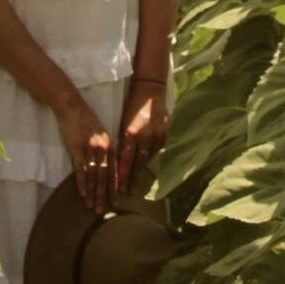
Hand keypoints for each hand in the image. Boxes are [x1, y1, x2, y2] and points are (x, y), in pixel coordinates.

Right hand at [54, 95, 113, 213]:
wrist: (70, 105)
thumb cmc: (85, 119)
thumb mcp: (100, 133)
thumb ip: (104, 148)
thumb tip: (107, 165)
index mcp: (109, 144)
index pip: (114, 169)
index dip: (114, 186)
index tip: (115, 199)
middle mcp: (102, 148)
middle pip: (105, 176)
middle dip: (104, 194)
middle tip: (103, 209)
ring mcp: (90, 148)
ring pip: (94, 175)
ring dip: (93, 192)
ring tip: (92, 206)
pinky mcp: (76, 147)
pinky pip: (81, 169)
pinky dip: (82, 183)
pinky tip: (83, 193)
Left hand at [114, 79, 168, 196]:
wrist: (150, 91)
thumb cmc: (132, 106)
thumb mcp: (124, 123)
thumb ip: (123, 140)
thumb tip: (119, 159)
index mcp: (132, 134)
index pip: (126, 160)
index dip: (123, 175)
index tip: (119, 188)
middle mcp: (145, 138)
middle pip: (138, 164)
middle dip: (132, 179)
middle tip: (128, 193)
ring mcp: (157, 137)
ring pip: (148, 159)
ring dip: (141, 171)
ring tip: (136, 183)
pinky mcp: (165, 135)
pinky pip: (155, 150)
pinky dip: (149, 157)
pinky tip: (145, 165)